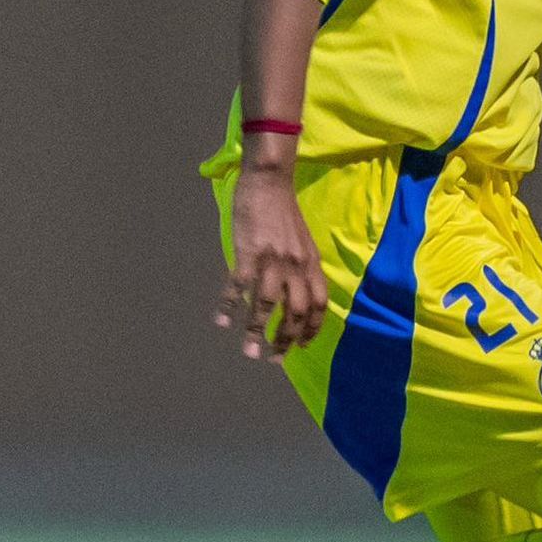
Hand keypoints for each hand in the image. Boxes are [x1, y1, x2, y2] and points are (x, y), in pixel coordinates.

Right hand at [219, 164, 331, 357]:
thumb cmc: (284, 212)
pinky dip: (229, 307)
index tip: (301, 346)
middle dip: (285, 340)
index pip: (319, 304)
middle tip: (273, 358)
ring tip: (249, 351)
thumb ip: (303, 267)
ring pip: (266, 306)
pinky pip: (238, 287)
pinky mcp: (248, 254)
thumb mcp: (304, 242)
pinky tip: (221, 322)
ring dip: (257, 332)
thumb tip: (298, 292)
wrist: (269, 183)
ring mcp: (272, 261)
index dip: (312, 329)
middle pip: (296, 312)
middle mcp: (296, 266)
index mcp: (312, 263)